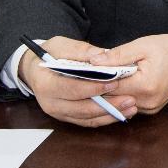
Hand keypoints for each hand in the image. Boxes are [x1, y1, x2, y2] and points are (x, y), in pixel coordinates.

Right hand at [18, 36, 137, 127]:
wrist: (35, 68)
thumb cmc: (49, 54)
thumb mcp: (62, 45)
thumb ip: (81, 50)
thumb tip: (101, 55)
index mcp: (46, 84)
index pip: (71, 89)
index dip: (94, 87)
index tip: (114, 82)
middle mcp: (50, 103)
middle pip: (81, 108)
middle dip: (108, 105)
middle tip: (130, 99)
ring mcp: (58, 112)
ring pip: (86, 118)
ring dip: (110, 115)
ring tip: (131, 108)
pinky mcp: (67, 117)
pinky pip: (87, 121)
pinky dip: (105, 118)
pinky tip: (122, 112)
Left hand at [90, 33, 167, 115]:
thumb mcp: (142, 45)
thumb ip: (117, 55)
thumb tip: (92, 62)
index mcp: (144, 86)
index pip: (109, 87)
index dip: (95, 79)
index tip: (85, 71)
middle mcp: (147, 102)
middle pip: (112, 98)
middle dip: (101, 86)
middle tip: (92, 73)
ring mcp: (150, 108)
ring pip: (119, 103)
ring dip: (111, 92)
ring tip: (107, 77)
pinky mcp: (152, 110)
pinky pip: (129, 105)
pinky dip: (123, 96)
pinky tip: (121, 84)